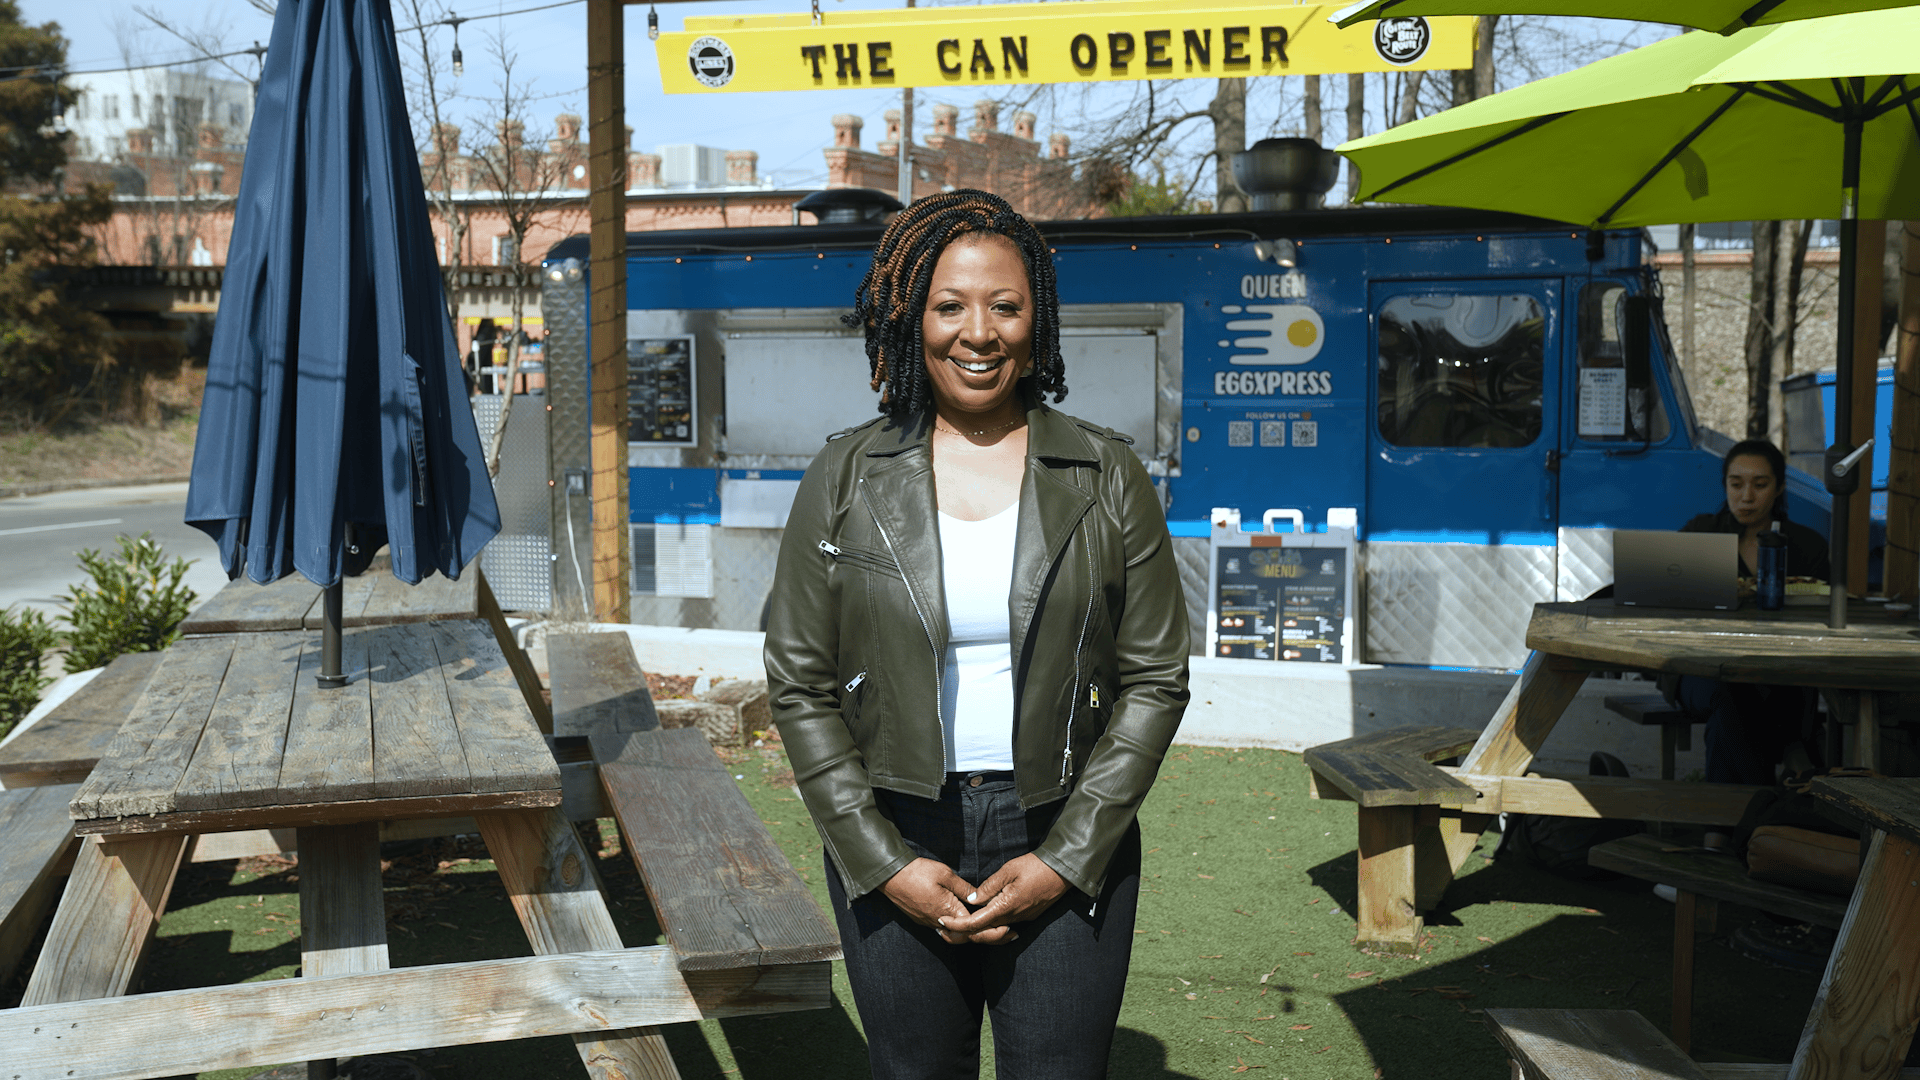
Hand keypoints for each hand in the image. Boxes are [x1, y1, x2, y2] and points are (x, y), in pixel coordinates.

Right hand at [881, 857, 976, 944]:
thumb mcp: (946, 874)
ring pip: (948, 931)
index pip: (971, 926)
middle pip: (960, 934)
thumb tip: (978, 898)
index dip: (981, 922)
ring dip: (958, 926)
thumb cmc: (918, 872)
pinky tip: (949, 909)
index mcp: (948, 910)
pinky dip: (946, 922)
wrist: (891, 875)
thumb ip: (964, 888)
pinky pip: (937, 926)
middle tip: (981, 918)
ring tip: (966, 912)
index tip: (988, 914)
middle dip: (972, 929)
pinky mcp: (919, 919)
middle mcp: (938, 921)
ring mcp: (927, 922)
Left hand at [938, 853, 1067, 944]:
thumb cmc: (1036, 866)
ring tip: (959, 922)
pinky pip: (1006, 924)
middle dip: (963, 932)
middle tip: (945, 927)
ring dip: (977, 928)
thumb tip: (972, 899)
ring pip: (995, 929)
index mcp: (1006, 907)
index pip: (976, 923)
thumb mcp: (1009, 870)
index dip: (957, 925)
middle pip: (984, 932)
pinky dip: (991, 924)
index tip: (942, 921)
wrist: (1063, 870)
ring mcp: (1022, 918)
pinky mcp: (1028, 915)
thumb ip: (989, 886)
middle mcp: (1014, 917)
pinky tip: (982, 917)